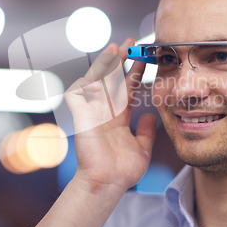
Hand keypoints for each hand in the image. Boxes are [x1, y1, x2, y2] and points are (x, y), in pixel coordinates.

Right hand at [64, 38, 155, 193]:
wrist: (108, 182)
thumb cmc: (122, 170)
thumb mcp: (142, 149)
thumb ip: (146, 132)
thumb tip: (150, 116)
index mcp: (119, 117)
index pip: (128, 88)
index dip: (135, 73)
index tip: (144, 58)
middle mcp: (106, 111)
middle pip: (113, 79)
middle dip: (120, 61)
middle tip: (130, 44)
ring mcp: (92, 112)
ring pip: (97, 81)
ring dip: (105, 64)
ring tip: (115, 48)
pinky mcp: (80, 116)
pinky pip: (76, 94)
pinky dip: (81, 84)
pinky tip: (93, 77)